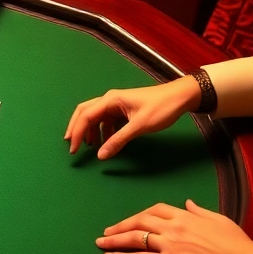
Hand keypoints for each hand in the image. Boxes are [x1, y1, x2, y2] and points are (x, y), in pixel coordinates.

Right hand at [65, 77, 199, 158]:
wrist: (180, 97)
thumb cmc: (160, 108)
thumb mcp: (139, 126)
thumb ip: (118, 140)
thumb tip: (100, 155)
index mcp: (110, 100)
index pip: (86, 115)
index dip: (77, 132)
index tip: (73, 149)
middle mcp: (110, 100)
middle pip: (85, 113)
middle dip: (76, 129)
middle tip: (72, 146)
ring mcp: (116, 105)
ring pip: (96, 118)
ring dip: (90, 131)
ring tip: (89, 147)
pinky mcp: (123, 110)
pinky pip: (107, 121)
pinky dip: (103, 132)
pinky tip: (106, 142)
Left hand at [97, 200, 252, 253]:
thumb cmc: (235, 244)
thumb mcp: (219, 219)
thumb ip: (200, 211)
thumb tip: (188, 203)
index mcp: (185, 215)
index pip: (155, 210)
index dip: (140, 215)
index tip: (132, 220)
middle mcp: (173, 227)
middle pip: (139, 222)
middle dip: (121, 226)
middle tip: (107, 232)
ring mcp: (169, 244)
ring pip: (135, 238)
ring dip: (115, 240)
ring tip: (101, 243)